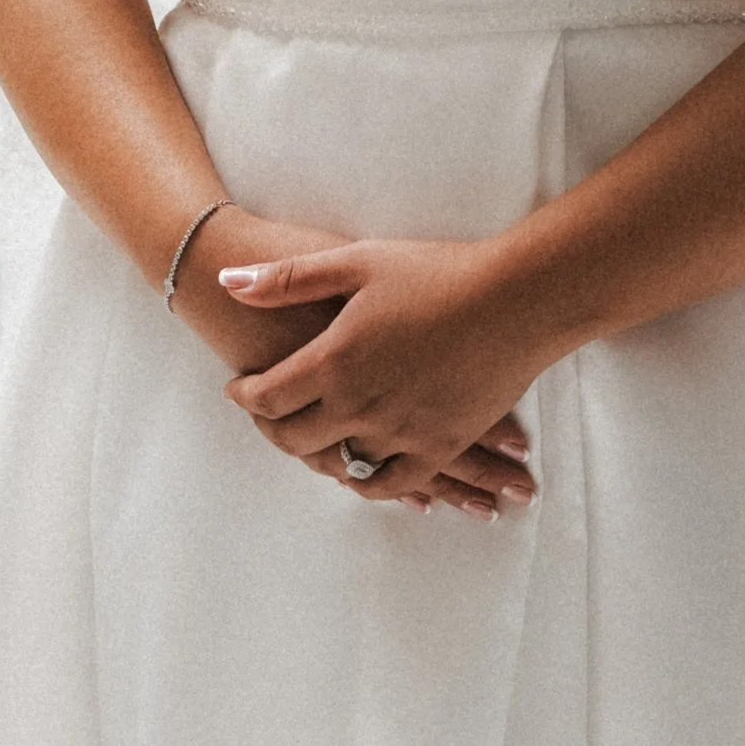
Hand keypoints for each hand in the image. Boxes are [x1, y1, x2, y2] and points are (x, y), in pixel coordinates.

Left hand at [219, 236, 546, 519]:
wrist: (517, 298)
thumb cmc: (437, 271)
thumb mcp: (357, 261)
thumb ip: (288, 279)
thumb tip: (227, 284)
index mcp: (335, 360)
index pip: (269, 396)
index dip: (246, 395)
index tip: (239, 389)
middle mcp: (361, 406)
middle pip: (297, 438)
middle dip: (273, 429)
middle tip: (267, 418)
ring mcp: (402, 432)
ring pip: (341, 465)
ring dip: (318, 457)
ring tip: (313, 444)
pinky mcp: (440, 446)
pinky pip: (394, 482)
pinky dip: (372, 484)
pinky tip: (364, 474)